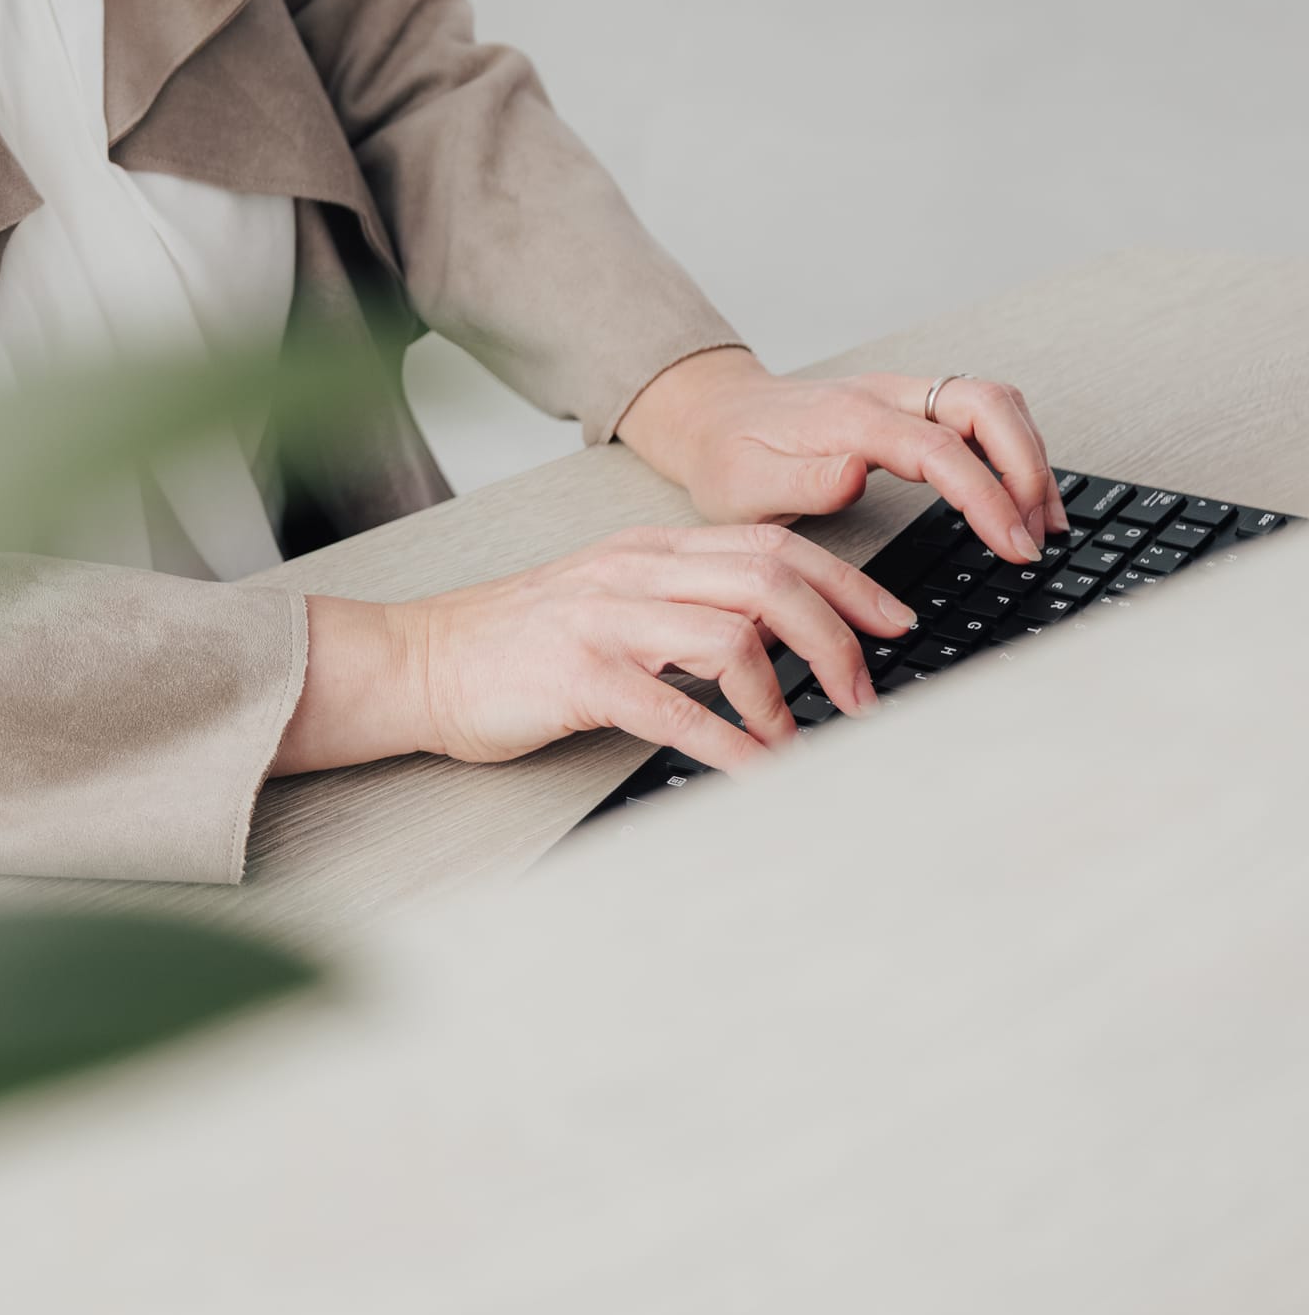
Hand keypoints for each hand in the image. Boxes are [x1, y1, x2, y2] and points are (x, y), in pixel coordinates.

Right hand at [271, 523, 917, 781]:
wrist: (419, 660)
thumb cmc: (518, 646)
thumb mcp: (611, 600)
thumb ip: (685, 605)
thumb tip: (781, 638)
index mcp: (649, 550)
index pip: (773, 545)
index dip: (847, 582)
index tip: (897, 622)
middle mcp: (635, 572)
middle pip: (770, 580)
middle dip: (839, 637)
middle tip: (868, 695)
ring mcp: (606, 620)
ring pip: (732, 634)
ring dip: (789, 694)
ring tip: (808, 739)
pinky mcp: (578, 675)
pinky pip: (672, 706)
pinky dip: (729, 742)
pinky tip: (758, 770)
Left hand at [617, 347, 1065, 563]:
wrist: (711, 418)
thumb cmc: (727, 458)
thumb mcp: (743, 486)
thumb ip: (801, 482)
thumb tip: (858, 473)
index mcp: (850, 418)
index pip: (940, 447)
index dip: (986, 495)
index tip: (1013, 544)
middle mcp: (884, 395)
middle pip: (985, 403)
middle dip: (1026, 466)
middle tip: (1036, 535)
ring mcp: (901, 396)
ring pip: (992, 402)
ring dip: (1028, 457)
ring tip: (1042, 524)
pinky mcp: (911, 408)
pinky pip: (980, 415)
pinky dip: (1014, 451)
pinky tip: (1021, 499)